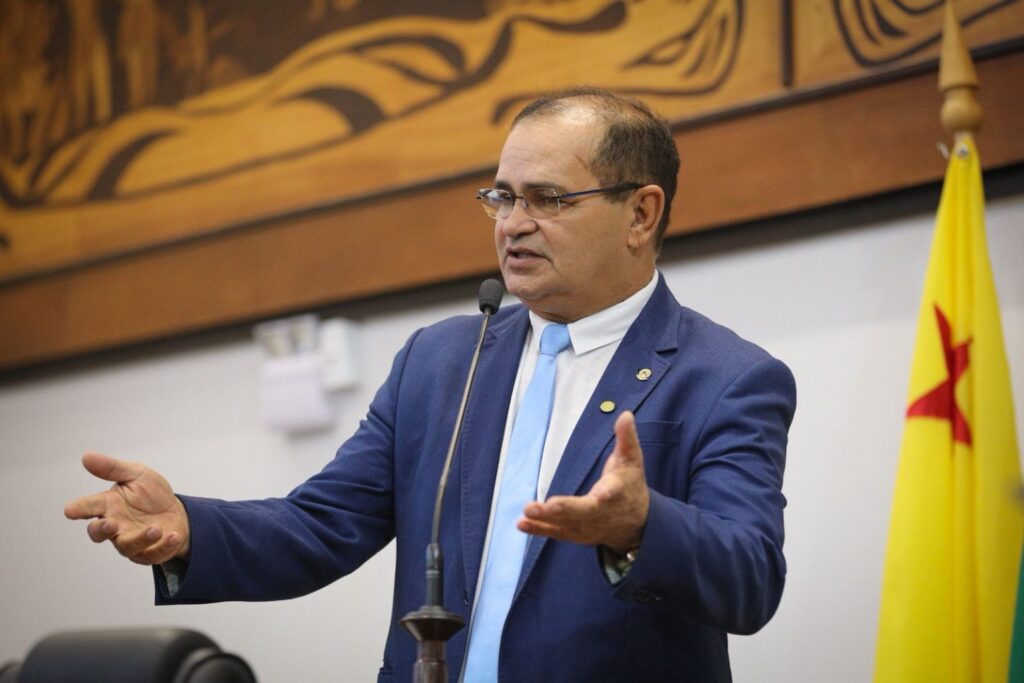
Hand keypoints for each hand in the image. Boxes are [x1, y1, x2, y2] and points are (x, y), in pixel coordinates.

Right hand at [64, 453, 189, 564]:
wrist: (177, 512)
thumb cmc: (151, 494)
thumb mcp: (137, 475)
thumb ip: (113, 468)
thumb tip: (86, 457)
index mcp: (109, 505)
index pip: (89, 506)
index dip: (79, 508)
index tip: (70, 510)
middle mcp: (116, 526)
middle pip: (99, 533)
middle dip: (102, 530)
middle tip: (111, 524)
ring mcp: (131, 541)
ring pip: (127, 546)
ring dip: (141, 539)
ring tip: (156, 529)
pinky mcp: (149, 553)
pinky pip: (153, 555)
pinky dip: (164, 547)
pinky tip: (173, 536)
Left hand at [517, 411, 648, 553]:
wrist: (637, 524)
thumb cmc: (630, 485)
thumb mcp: (632, 460)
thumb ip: (626, 438)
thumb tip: (625, 414)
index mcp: (617, 492)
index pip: (613, 492)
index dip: (607, 494)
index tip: (602, 494)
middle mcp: (602, 513)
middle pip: (584, 512)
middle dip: (566, 509)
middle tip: (548, 505)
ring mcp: (588, 526)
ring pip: (567, 524)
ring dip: (546, 519)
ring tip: (527, 511)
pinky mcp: (576, 534)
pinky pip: (556, 532)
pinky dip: (539, 529)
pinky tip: (521, 524)